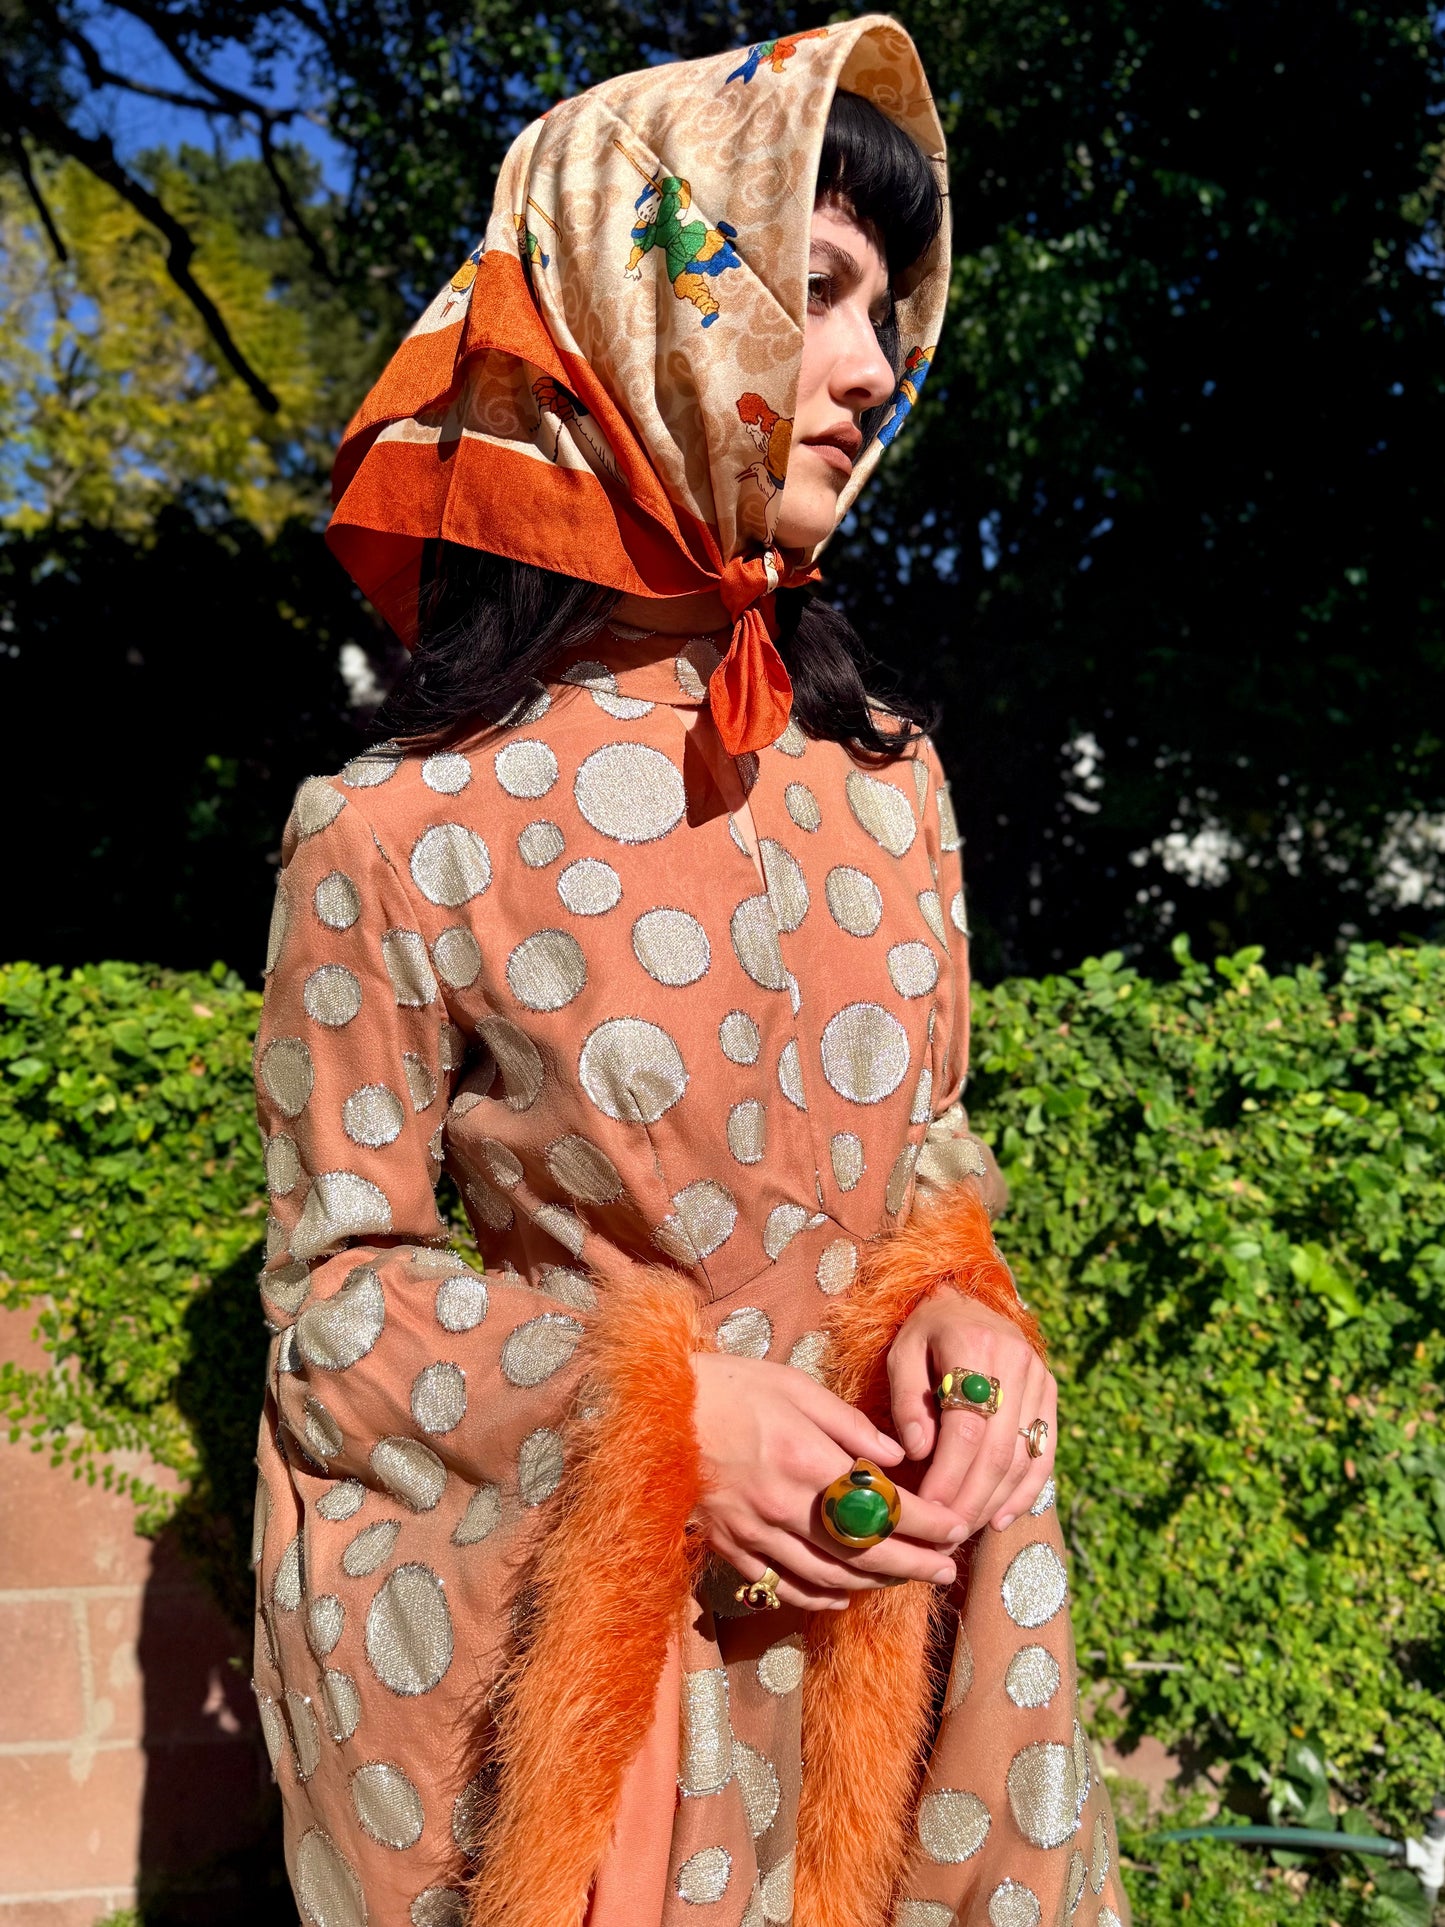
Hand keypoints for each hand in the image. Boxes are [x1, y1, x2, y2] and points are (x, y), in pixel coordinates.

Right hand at [691, 1353, 968, 1610]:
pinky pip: (782, 1586)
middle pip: (863, 1552)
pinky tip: (843, 1592)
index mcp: (806, 1460)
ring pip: (828, 1576)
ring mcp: (755, 1532)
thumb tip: (898, 1457)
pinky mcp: (731, 1546)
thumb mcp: (796, 1387)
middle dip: (913, 1565)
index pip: (883, 1505)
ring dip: (874, 1583)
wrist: (656, 1410)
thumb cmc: (732, 1387)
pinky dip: (819, 1596)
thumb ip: (850, 1426)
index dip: (927, 1522)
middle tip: (947, 1573)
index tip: (957, 1529)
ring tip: (906, 1580)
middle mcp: (785, 1506)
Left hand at [888, 1287, 1056, 1534]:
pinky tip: (1000, 1519)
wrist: (968, 1298)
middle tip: (945, 1534)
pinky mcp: (1050, 1393)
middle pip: (998, 1451)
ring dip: (994, 1502)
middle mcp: (1017, 1363)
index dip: (948, 1476)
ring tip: (965, 1531)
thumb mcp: (902, 1353)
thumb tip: (919, 1452)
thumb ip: (907, 1400)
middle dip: (970, 1500)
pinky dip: (1025, 1491)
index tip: (927, 1510)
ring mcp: (1039, 1379)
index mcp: (975, 1349)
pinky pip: (1043, 1453)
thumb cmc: (925, 1331)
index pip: (965, 1429)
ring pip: (1023, 1457)